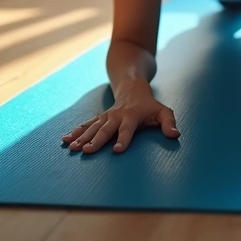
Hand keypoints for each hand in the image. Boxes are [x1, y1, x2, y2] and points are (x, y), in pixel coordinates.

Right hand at [61, 86, 178, 153]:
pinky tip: (66, 140)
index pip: (127, 130)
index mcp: (132, 116)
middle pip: (105, 130)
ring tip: (72, 148)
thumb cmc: (149, 106)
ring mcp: (105, 117)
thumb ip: (169, 123)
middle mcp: (116, 116)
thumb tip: (175, 135)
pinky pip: (86, 125)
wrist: (132, 89)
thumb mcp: (163, 111)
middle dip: (96, 140)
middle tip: (87, 151)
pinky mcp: (99, 118)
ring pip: (93, 128)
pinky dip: (75, 132)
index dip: (123, 139)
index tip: (117, 150)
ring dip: (82, 137)